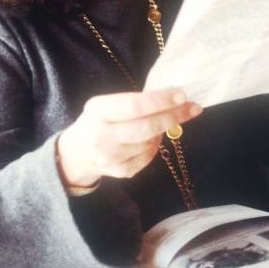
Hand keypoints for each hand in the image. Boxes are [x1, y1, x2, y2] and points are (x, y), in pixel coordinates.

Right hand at [56, 88, 201, 187]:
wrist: (75, 154)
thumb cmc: (98, 121)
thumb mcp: (106, 105)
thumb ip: (133, 102)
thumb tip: (173, 97)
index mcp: (97, 110)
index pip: (134, 105)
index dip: (161, 100)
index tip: (182, 95)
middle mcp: (101, 135)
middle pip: (147, 127)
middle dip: (174, 116)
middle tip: (193, 108)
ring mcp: (109, 157)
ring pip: (150, 143)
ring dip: (163, 131)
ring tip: (163, 122)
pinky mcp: (118, 172)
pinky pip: (148, 157)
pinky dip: (155, 146)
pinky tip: (152, 139)